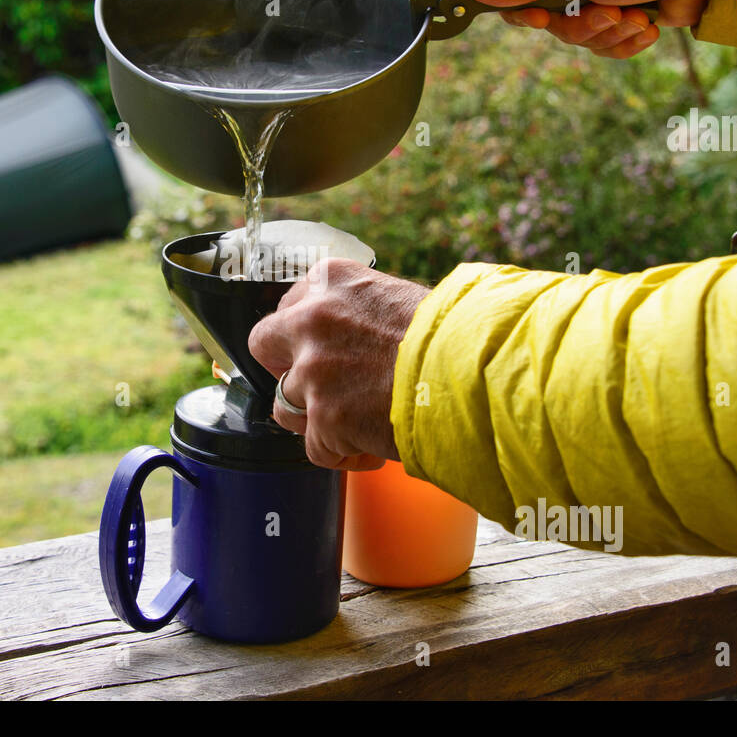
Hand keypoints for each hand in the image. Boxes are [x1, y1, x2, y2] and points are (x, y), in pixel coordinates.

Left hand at [248, 259, 430, 470]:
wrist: (472, 370)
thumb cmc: (449, 335)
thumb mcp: (396, 298)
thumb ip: (356, 311)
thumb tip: (346, 335)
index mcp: (329, 282)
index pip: (288, 306)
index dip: (302, 335)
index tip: (320, 350)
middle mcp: (311, 320)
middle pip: (264, 346)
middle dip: (284, 368)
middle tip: (318, 385)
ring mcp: (314, 370)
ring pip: (286, 405)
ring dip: (316, 418)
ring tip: (356, 420)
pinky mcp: (325, 417)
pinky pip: (316, 448)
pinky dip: (342, 453)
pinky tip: (371, 446)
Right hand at [464, 0, 718, 57]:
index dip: (522, 7)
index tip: (543, 19)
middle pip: (542, 15)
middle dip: (580, 24)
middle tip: (608, 13)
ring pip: (573, 34)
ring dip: (607, 34)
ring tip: (635, 16)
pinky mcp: (614, 9)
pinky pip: (600, 43)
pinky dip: (624, 40)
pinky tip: (647, 23)